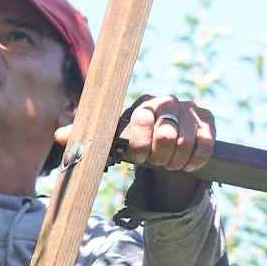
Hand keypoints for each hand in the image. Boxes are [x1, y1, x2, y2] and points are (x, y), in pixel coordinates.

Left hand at [54, 95, 215, 211]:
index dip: (139, 147)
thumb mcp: (112, 140)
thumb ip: (86, 136)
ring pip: (184, 143)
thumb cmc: (135, 141)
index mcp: (139, 103)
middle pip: (165, 136)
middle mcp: (165, 101)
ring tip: (170, 163)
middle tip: (157, 162)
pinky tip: (188, 164)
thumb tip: (58, 136)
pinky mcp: (208, 120)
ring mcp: (189, 108)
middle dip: (159, 157)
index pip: (138, 123)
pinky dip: (195, 160)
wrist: (167, 145)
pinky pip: (205, 144)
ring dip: (176, 161)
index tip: (138, 158)